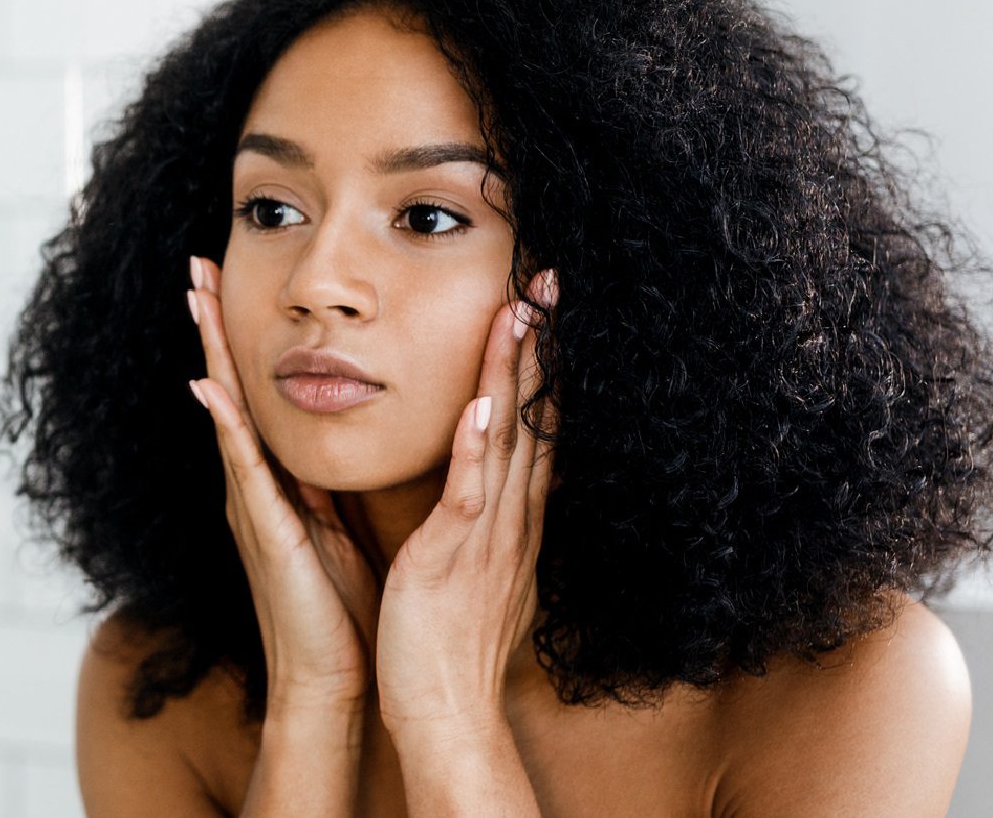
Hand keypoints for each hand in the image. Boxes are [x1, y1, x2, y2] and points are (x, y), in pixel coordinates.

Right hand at [186, 255, 378, 711]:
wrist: (332, 677)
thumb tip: (341, 434)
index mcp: (276, 482)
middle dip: (213, 328)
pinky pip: (244, 471)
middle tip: (196, 265)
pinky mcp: (266, 533)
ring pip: (229, 415)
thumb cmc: (341, 604)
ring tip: (195, 298)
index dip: (240, 340)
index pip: (255, 396)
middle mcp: (254, 486)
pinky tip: (208, 389)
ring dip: (211, 356)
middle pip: (230, 391)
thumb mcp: (338, 524)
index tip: (229, 282)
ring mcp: (252, 507)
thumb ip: (328, 480)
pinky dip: (226, 429)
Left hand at [375, 268, 558, 737]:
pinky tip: (482, 403)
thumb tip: (492, 485)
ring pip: (506, 439)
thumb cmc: (451, 640)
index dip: (540, 367)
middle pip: (530, 417)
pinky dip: (479, 448)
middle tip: (546, 284)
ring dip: (512, 374)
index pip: (533, 427)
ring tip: (521, 312)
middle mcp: (510, 516)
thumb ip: (485, 520)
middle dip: (539, 348)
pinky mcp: (453, 556)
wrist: (446, 709)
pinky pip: (470, 493)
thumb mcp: (479, 569)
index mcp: (511, 517)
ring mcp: (487, 534)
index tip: (543, 312)